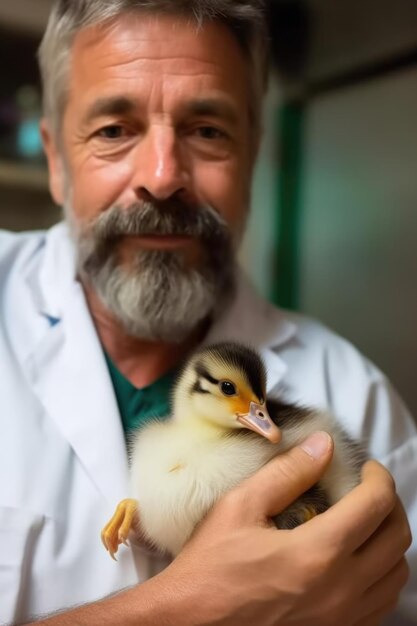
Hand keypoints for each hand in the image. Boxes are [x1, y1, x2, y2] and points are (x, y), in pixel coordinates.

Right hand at [155, 432, 410, 625]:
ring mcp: (343, 619)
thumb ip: (286, 472)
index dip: (378, 476)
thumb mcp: (240, 507)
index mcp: (317, 553)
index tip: (365, 467)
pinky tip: (357, 560)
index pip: (375, 504)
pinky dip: (382, 574)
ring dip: (389, 540)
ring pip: (397, 574)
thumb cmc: (211, 565)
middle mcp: (341, 590)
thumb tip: (323, 444)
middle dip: (388, 504)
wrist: (193, 623)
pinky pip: (383, 603)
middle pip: (397, 538)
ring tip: (364, 522)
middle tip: (367, 489)